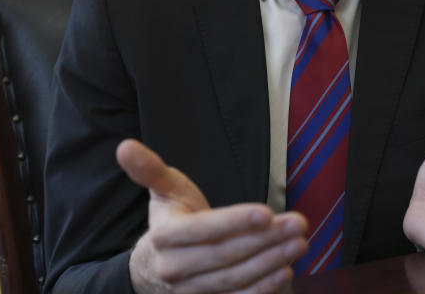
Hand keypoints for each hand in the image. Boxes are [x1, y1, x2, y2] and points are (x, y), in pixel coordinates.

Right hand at [117, 139, 307, 293]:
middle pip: (225, 256)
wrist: (153, 270)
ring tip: (298, 245)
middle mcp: (174, 269)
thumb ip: (149, 169)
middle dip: (266, 240)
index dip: (235, 222)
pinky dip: (262, 290)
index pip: (204, 230)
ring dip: (270, 264)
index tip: (267, 212)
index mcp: (164, 236)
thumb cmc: (169, 221)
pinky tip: (285, 273)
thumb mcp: (163, 191)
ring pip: (234, 280)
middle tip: (298, 224)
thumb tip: (125, 146)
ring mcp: (190, 293)